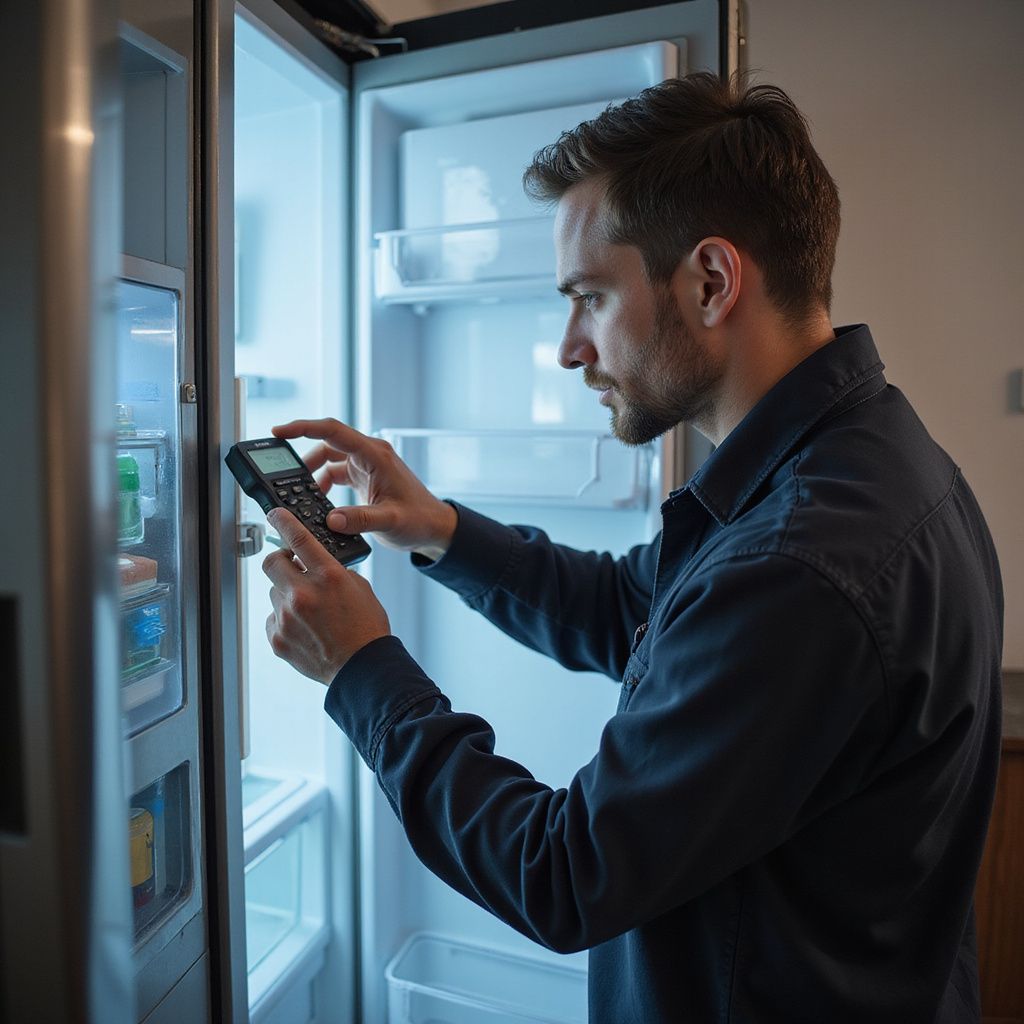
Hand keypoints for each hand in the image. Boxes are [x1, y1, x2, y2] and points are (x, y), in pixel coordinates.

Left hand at [262, 508, 390, 684]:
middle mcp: (303, 593)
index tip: (275, 515)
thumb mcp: (359, 588)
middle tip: (290, 567)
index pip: (297, 538)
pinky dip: (285, 620)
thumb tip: (314, 565)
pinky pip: (273, 618)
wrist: (362, 668)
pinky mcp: (277, 637)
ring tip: (310, 612)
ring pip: (274, 593)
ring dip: (287, 595)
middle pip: (271, 562)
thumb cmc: (366, 628)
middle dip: (280, 561)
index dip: (283, 521)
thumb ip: (334, 571)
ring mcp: (286, 617)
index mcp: (328, 576)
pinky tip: (305, 629)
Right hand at [272, 418, 457, 559]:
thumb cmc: (420, 520)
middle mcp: (369, 455)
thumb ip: (360, 519)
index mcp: (375, 455)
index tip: (278, 432)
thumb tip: (331, 519)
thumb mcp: (390, 521)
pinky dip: (323, 483)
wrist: (435, 527)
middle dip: (303, 456)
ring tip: (301, 492)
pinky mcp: (364, 477)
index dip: (303, 428)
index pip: (333, 431)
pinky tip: (319, 501)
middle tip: (282, 471)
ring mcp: (367, 465)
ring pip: (329, 457)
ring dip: (312, 473)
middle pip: (326, 442)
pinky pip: (335, 472)